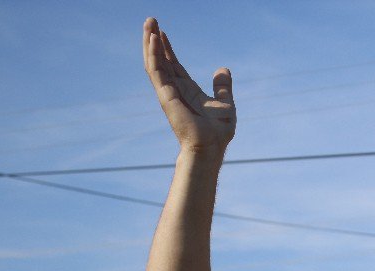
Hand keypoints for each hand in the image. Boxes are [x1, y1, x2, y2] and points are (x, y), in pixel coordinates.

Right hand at [142, 17, 235, 154]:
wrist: (211, 146)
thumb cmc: (218, 133)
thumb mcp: (225, 104)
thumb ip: (222, 88)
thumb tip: (223, 70)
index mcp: (188, 91)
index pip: (174, 66)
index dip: (167, 49)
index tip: (162, 32)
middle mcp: (175, 90)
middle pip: (161, 60)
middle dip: (155, 40)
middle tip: (151, 20)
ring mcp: (168, 92)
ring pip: (155, 63)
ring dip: (151, 42)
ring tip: (149, 23)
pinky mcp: (165, 95)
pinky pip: (157, 71)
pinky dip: (154, 54)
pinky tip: (154, 39)